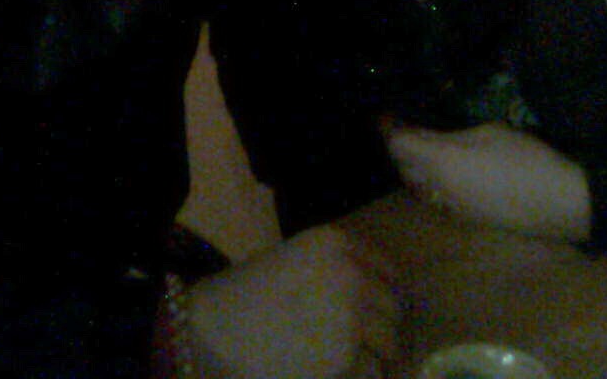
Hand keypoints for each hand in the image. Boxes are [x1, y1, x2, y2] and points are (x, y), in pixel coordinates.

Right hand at [187, 223, 402, 377]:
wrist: (214, 330)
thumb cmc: (247, 293)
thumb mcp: (294, 260)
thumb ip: (336, 268)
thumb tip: (376, 293)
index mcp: (334, 242)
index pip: (387, 268)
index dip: (381, 291)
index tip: (374, 308)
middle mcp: (350, 273)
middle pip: (393, 306)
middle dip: (379, 324)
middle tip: (360, 340)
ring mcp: (351, 315)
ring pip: (389, 340)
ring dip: (374, 353)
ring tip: (347, 357)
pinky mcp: (345, 355)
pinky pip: (372, 370)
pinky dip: (359, 375)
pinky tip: (333, 370)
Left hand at [382, 120, 591, 243]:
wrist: (562, 203)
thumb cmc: (526, 158)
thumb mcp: (489, 132)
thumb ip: (454, 134)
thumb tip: (434, 136)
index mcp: (441, 163)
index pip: (399, 145)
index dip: (389, 128)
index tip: (385, 113)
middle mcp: (438, 190)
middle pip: (403, 169)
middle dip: (398, 149)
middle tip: (404, 127)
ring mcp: (453, 209)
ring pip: (419, 187)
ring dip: (414, 168)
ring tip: (421, 147)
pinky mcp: (469, 220)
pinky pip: (437, 199)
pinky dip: (431, 183)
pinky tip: (444, 170)